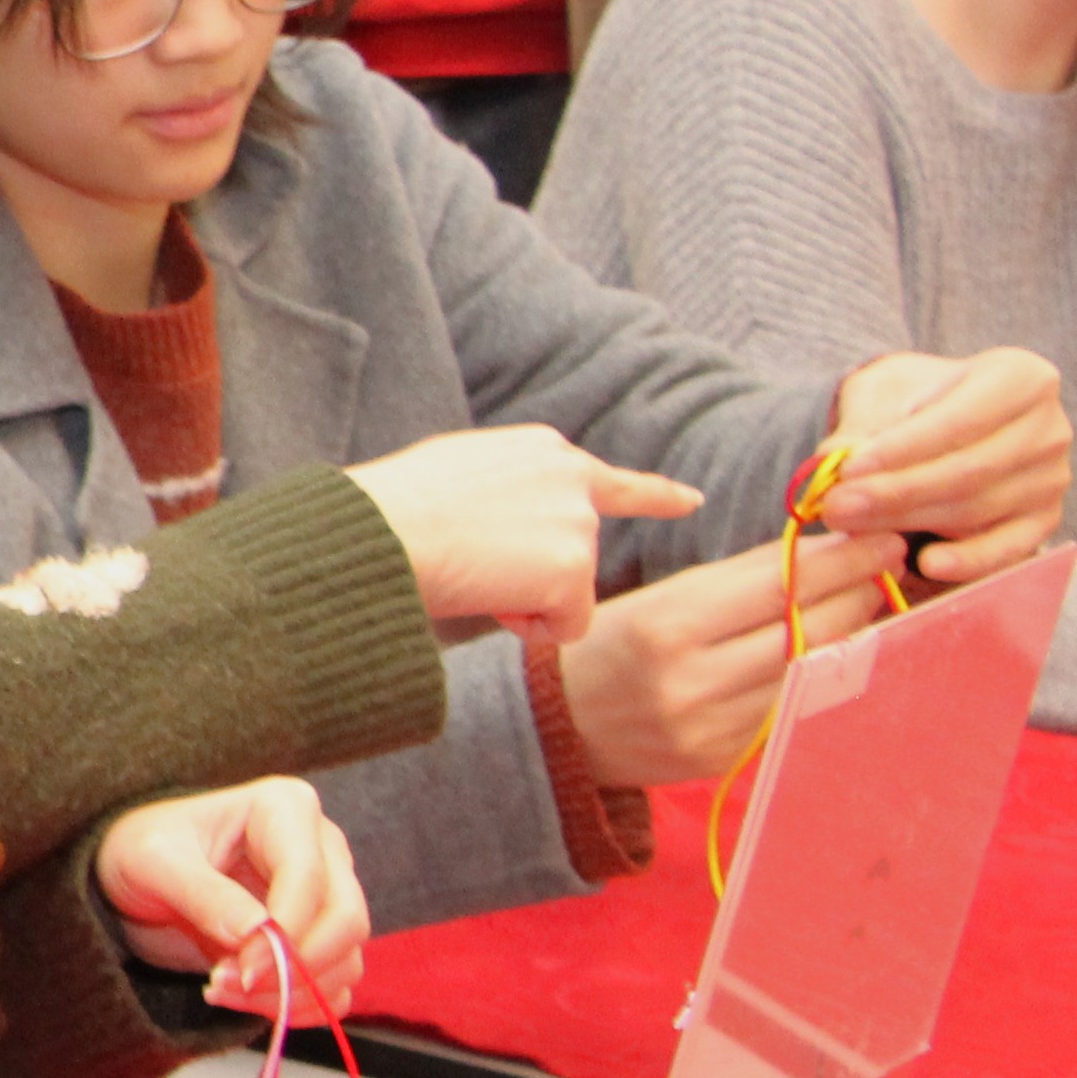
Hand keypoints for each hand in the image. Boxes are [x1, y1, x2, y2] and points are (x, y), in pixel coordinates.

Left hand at [95, 777, 365, 1016]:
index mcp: (285, 809)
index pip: (310, 879)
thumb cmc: (142, 849)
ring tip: (218, 988)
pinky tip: (242, 1000)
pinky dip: (296, 1008)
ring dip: (289, 994)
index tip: (235, 970)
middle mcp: (321, 849)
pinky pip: (334, 988)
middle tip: (227, 984)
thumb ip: (204, 895)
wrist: (136, 876)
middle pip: (347, 923)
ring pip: (346, 961)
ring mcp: (327, 896)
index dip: (282, 934)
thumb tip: (258, 934)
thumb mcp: (153, 862)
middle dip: (293, 968)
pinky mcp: (318, 939)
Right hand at [342, 425, 701, 640]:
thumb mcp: (459, 472)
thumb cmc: (393, 508)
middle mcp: (572, 478)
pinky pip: (566, 627)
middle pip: (575, 555)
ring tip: (472, 573)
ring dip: (525, 599)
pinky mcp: (574, 569)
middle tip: (474, 566)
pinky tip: (492, 599)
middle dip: (534, 575)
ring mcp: (578, 524)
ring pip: (568, 593)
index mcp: (543, 450)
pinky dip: (532, 627)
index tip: (692, 500)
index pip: (611, 479)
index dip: (656, 494)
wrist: (384, 529)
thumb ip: (508, 488)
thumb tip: (511, 523)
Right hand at [551, 532, 911, 789]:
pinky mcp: (725, 756)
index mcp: (668, 624)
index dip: (839, 559)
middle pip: (805, 626)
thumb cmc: (613, 646)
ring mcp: (712, 724)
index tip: (878, 536)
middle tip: (890, 558)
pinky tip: (841, 648)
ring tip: (872, 599)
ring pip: (809, 669)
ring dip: (854, 630)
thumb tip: (823, 552)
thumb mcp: (660, 598)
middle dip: (858, 587)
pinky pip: (794, 707)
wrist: (560, 726)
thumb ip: (737, 581)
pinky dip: (825, 673)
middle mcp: (692, 678)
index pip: (778, 584)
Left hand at [820, 346, 1071, 582]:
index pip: (961, 418)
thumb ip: (863, 423)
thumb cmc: (913, 399)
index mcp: (1022, 377)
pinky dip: (967, 560)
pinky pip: (1006, 549)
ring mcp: (1052, 479)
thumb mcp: (885, 392)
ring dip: (909, 522)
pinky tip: (925, 564)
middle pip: (969, 470)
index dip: (904, 448)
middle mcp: (1049, 429)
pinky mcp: (1043, 522)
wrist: (944, 420)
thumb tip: (834, 459)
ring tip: (850, 526)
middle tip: (835, 507)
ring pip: (976, 509)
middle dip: (896, 492)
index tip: (847, 470)